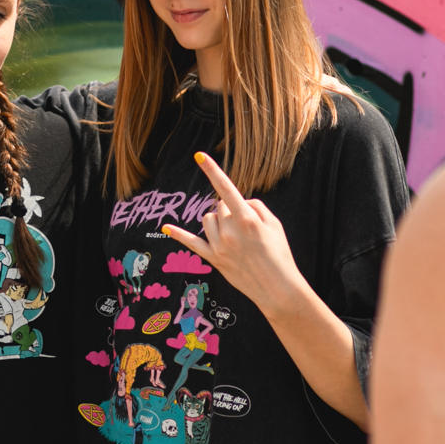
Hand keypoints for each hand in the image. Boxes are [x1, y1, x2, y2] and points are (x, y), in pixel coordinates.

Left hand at [161, 151, 309, 315]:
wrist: (277, 288)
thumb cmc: (279, 254)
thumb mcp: (275, 224)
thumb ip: (255, 207)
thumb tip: (239, 202)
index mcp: (246, 219)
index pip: (226, 188)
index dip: (212, 170)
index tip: (199, 155)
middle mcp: (229, 231)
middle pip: (219, 206)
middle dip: (230, 210)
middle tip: (246, 227)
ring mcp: (219, 246)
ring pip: (207, 219)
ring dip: (217, 220)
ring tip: (234, 235)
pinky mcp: (213, 259)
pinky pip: (191, 243)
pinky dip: (178, 234)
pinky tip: (165, 227)